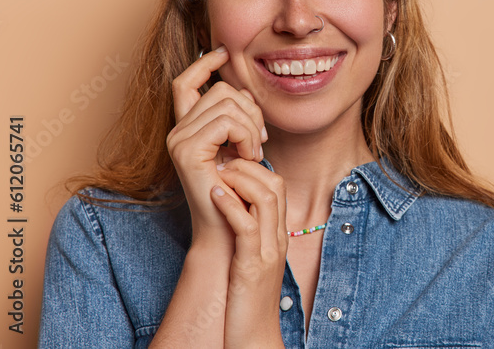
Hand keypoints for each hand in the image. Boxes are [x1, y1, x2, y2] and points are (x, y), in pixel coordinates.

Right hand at [165, 46, 267, 251]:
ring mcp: (178, 140)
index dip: (204, 63)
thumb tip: (241, 89)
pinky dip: (247, 136)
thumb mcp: (241, 147)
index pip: (186, 82)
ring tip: (253, 154)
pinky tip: (249, 157)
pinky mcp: (187, 151)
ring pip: (227, 102)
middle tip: (259, 142)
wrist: (229, 228)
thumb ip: (237, 119)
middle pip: (220, 90)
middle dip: (251, 110)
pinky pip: (228, 121)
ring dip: (252, 127)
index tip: (224, 51)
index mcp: (188, 128)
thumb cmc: (240, 191)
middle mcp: (177, 131)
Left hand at [212, 158, 287, 347]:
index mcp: (277, 235)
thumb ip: (246, 233)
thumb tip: (228, 207)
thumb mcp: (250, 259)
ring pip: (266, 198)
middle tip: (222, 163)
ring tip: (218, 174)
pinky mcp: (253, 266)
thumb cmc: (245, 299)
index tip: (227, 165)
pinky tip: (215, 194)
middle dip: (249, 166)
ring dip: (240, 179)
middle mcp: (278, 239)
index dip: (254, 167)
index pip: (277, 186)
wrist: (252, 336)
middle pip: (276, 185)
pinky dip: (231, 206)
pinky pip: (248, 226)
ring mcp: (268, 251)